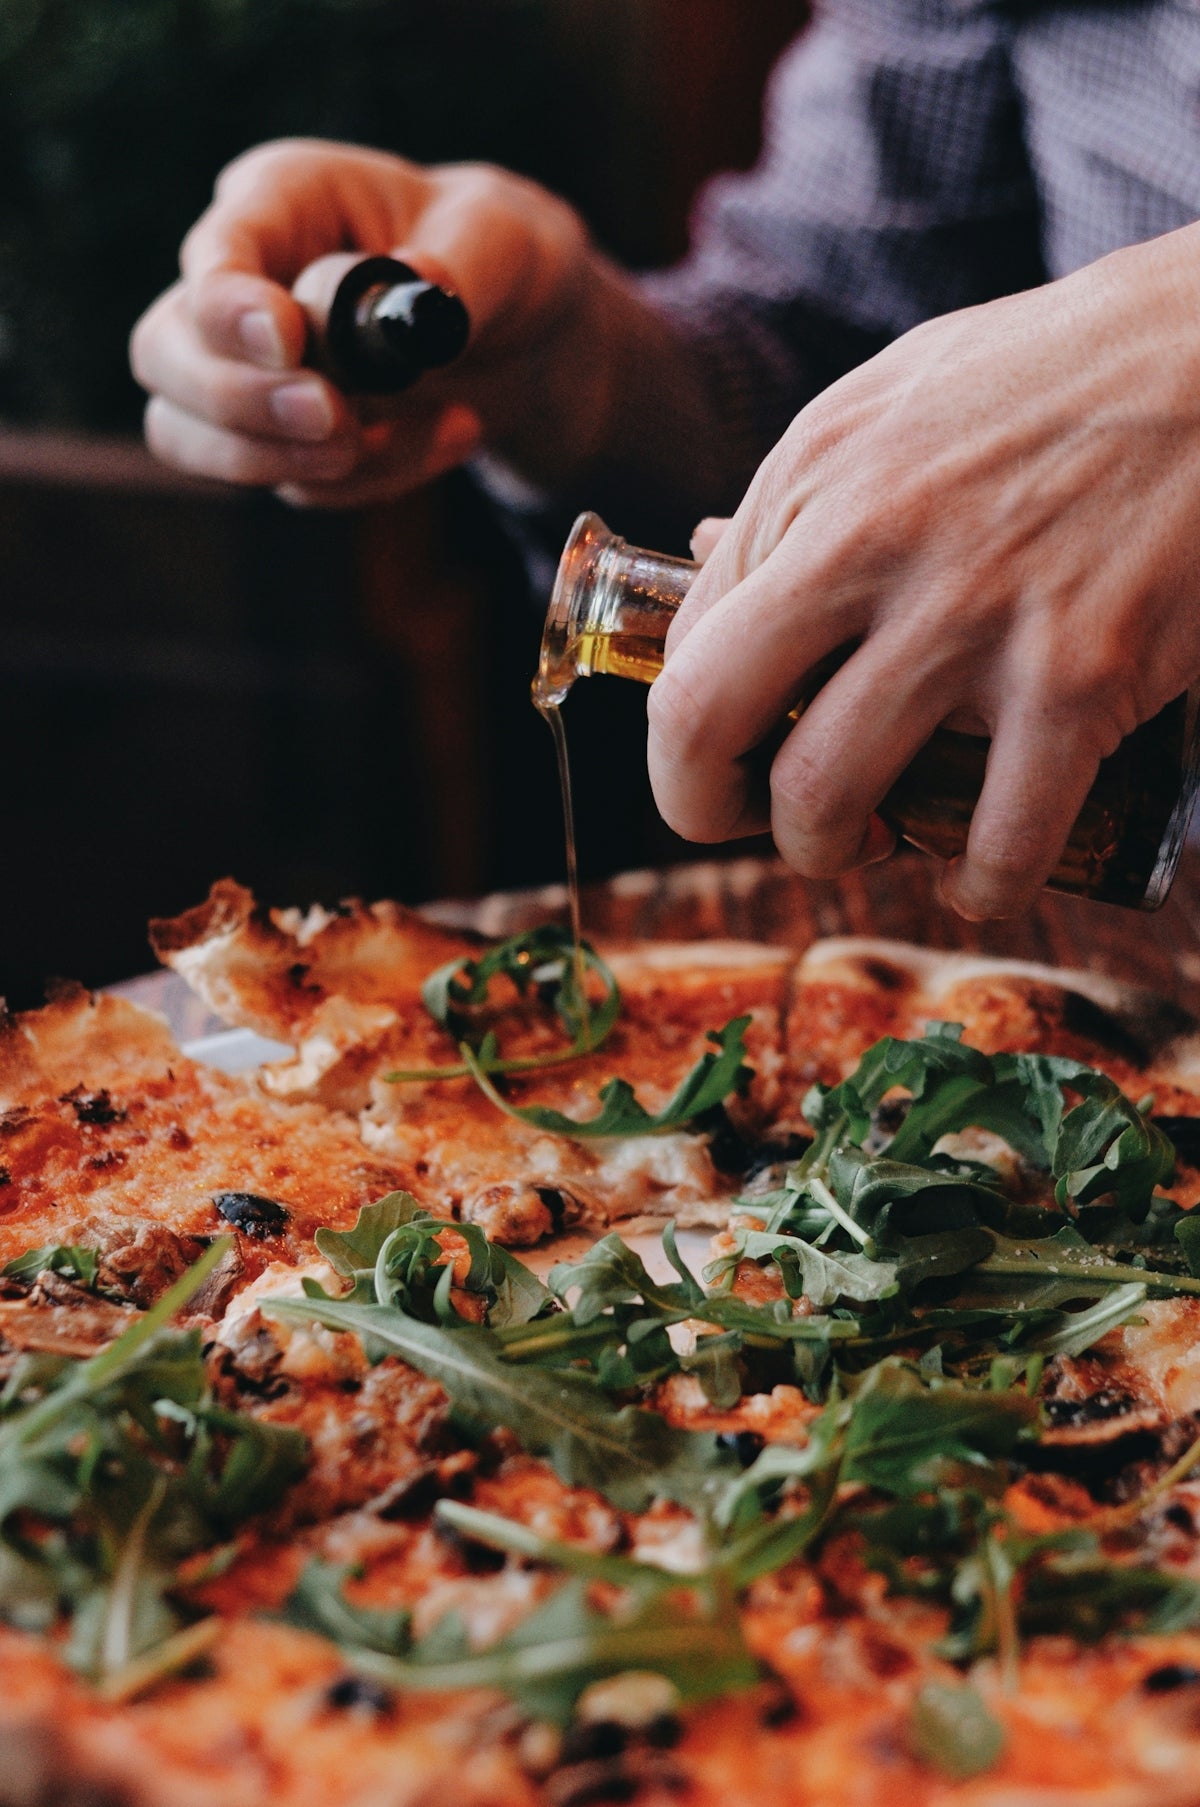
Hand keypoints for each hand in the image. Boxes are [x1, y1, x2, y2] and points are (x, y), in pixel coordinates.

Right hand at [130, 139, 601, 504]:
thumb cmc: (502, 258)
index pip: (214, 253)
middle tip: (339, 422)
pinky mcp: (276, 439)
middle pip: (163, 354)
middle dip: (242, 402)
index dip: (231, 307)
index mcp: (281, 199)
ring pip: (189, 435)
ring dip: (289, 460)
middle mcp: (241, 283)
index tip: (288, 343)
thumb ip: (457, 267)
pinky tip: (451, 433)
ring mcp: (245, 369)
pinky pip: (291, 483)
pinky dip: (372, 479)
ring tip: (411, 433)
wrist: (525, 336)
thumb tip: (411, 295)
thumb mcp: (505, 242)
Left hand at [647, 226, 1199, 918]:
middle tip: (756, 819)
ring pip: (827, 800)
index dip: (687, 731)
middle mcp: (869, 543)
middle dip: (709, 809)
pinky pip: (999, 837)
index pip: (684, 646)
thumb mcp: (884, 403)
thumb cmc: (1045, 379)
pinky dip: (980, 884)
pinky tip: (978, 875)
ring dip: (831, 854)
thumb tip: (701, 564)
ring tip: (869, 843)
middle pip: (706, 727)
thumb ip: (794, 498)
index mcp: (809, 477)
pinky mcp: (1081, 674)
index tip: (729, 757)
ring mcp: (973, 614)